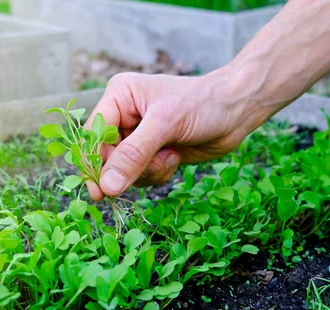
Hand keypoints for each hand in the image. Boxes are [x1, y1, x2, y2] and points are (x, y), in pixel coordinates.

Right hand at [85, 71, 257, 201]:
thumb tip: (106, 186)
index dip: (93, 163)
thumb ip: (133, 155)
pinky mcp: (150, 153)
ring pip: (122, 171)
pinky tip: (174, 158)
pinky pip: (139, 176)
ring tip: (168, 157)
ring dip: (146, 172)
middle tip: (151, 168)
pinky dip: (156, 174)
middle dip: (128, 168)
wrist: (238, 110)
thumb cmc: (202, 104)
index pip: (92, 135)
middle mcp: (122, 116)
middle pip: (105, 157)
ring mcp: (136, 137)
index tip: (99, 191)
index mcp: (118, 97)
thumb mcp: (165, 125)